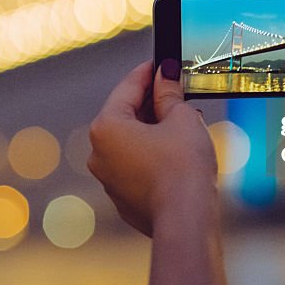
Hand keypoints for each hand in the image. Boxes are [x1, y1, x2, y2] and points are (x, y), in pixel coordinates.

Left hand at [88, 60, 218, 235]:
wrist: (186, 221)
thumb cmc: (183, 167)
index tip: (161, 63)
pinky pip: (137, 166)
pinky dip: (153, 155)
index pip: (127, 87)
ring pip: (131, 143)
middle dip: (153, 103)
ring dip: (155, 130)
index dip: (148, 72)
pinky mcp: (123, 199)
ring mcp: (108, 179)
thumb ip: (169, 94)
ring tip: (184, 123)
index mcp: (106, 127)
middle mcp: (98, 153)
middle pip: (126, 115)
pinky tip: (178, 152)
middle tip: (178, 92)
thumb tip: (165, 77)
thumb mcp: (182, 119)